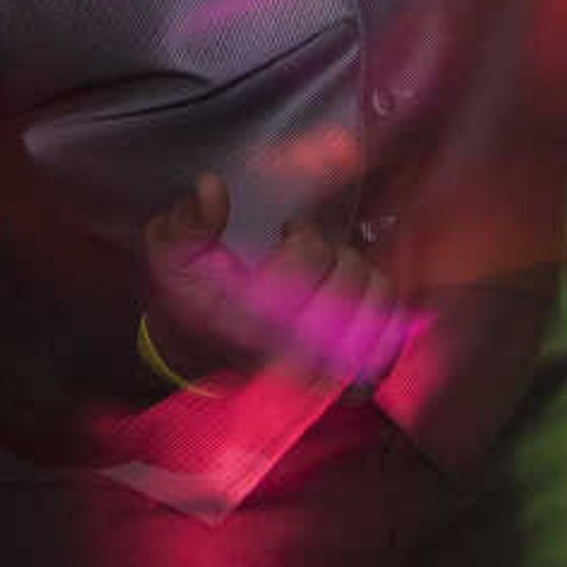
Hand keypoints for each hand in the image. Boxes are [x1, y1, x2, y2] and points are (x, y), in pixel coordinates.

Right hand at [142, 173, 412, 388]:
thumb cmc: (194, 302)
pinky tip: (354, 300)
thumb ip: (188, 220)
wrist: (203, 358)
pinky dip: (382, 307)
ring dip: (363, 273)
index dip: (305, 232)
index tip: (290, 230)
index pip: (309, 256)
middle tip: (313, 255)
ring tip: (335, 276)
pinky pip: (394, 331)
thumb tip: (212, 186)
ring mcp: (326, 370)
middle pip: (352, 275)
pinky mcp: (350, 380)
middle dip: (335, 251)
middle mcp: (292, 351)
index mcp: (249, 318)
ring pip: (380, 298)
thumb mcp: (172, 257)